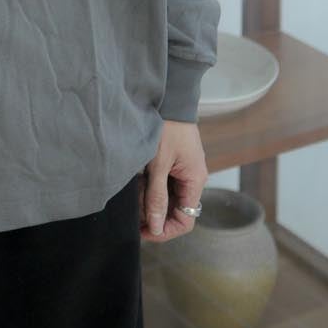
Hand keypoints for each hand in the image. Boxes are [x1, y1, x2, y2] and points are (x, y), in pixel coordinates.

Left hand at [139, 118, 206, 241]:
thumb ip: (157, 197)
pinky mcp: (175, 162)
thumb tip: (156, 227)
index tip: (143, 230)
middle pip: (176, 211)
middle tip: (133, 214)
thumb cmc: (166, 128)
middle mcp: (192, 179)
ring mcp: (184, 170)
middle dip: (154, 215)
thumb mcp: (158, 165)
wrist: (170, 97)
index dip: (164, 230)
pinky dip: (151, 188)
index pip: (185, 221)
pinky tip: (136, 183)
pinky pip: (165, 184)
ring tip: (132, 197)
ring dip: (151, 201)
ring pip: (168, 198)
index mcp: (195, 181)